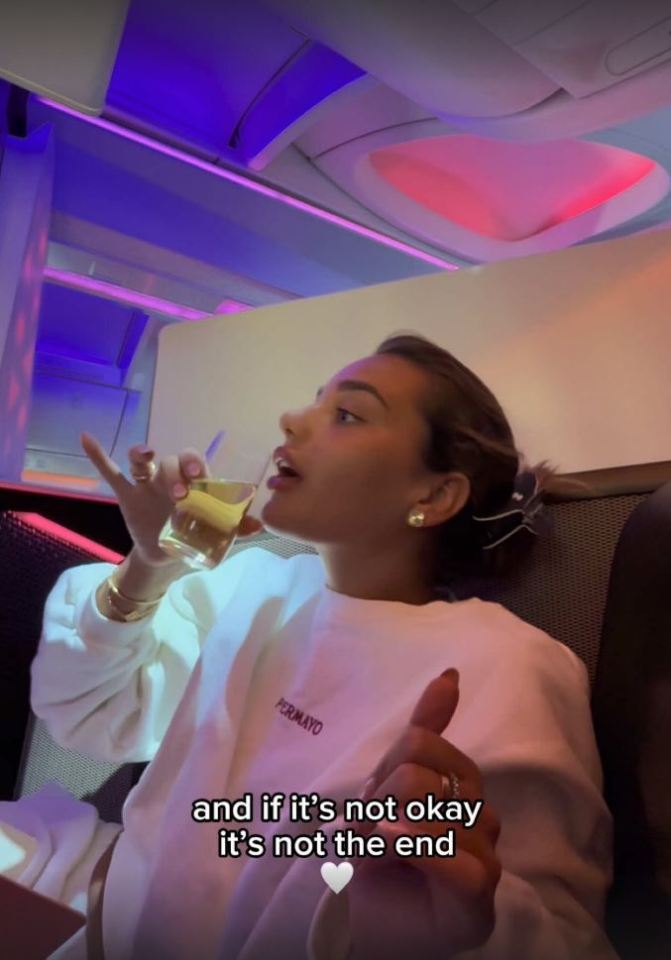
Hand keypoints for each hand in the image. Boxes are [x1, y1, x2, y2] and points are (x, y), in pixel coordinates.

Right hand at [80, 432, 264, 567]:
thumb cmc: (197, 535)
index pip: (195, 463)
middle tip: (179, 495)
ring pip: (141, 461)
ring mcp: (147, 484)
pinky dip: (98, 455)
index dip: (196, 465)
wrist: (168, 556)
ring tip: (144, 455)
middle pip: (169, 461)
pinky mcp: (127, 495)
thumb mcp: (217, 535)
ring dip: (141, 455)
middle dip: (174, 473)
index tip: (200, 477)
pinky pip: (110, 472)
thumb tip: (259, 525)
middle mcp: (170, 477)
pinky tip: (88, 439)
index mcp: (194, 482)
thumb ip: (236, 529)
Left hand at [349, 670, 500, 959]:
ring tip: (374, 857)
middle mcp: (483, 819)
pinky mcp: (478, 902)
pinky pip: (457, 860)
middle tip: (370, 835)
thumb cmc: (383, 856)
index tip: (372, 801)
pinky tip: (388, 847)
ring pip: (429, 814)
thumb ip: (424, 732)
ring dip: (381, 836)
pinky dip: (414, 849)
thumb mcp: (391, 785)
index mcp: (464, 787)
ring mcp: (486, 860)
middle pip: (417, 776)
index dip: (383, 771)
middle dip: (378, 805)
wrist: (372, 926)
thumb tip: (451, 674)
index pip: (421, 744)